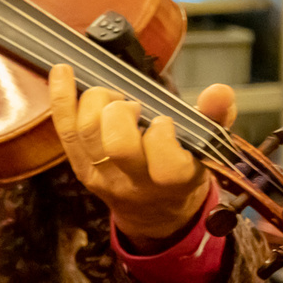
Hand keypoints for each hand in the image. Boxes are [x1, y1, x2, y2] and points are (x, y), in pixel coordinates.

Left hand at [48, 64, 236, 252]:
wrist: (153, 211)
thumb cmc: (181, 170)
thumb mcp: (206, 149)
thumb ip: (215, 118)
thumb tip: (220, 92)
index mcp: (172, 181)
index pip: (165, 165)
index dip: (162, 136)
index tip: (164, 120)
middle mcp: (133, 182)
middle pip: (117, 146)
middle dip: (122, 113)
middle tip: (132, 105)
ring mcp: (101, 176)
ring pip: (86, 134)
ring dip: (96, 101)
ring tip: (112, 97)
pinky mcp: (79, 166)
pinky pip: (65, 130)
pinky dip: (61, 97)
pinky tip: (62, 71)